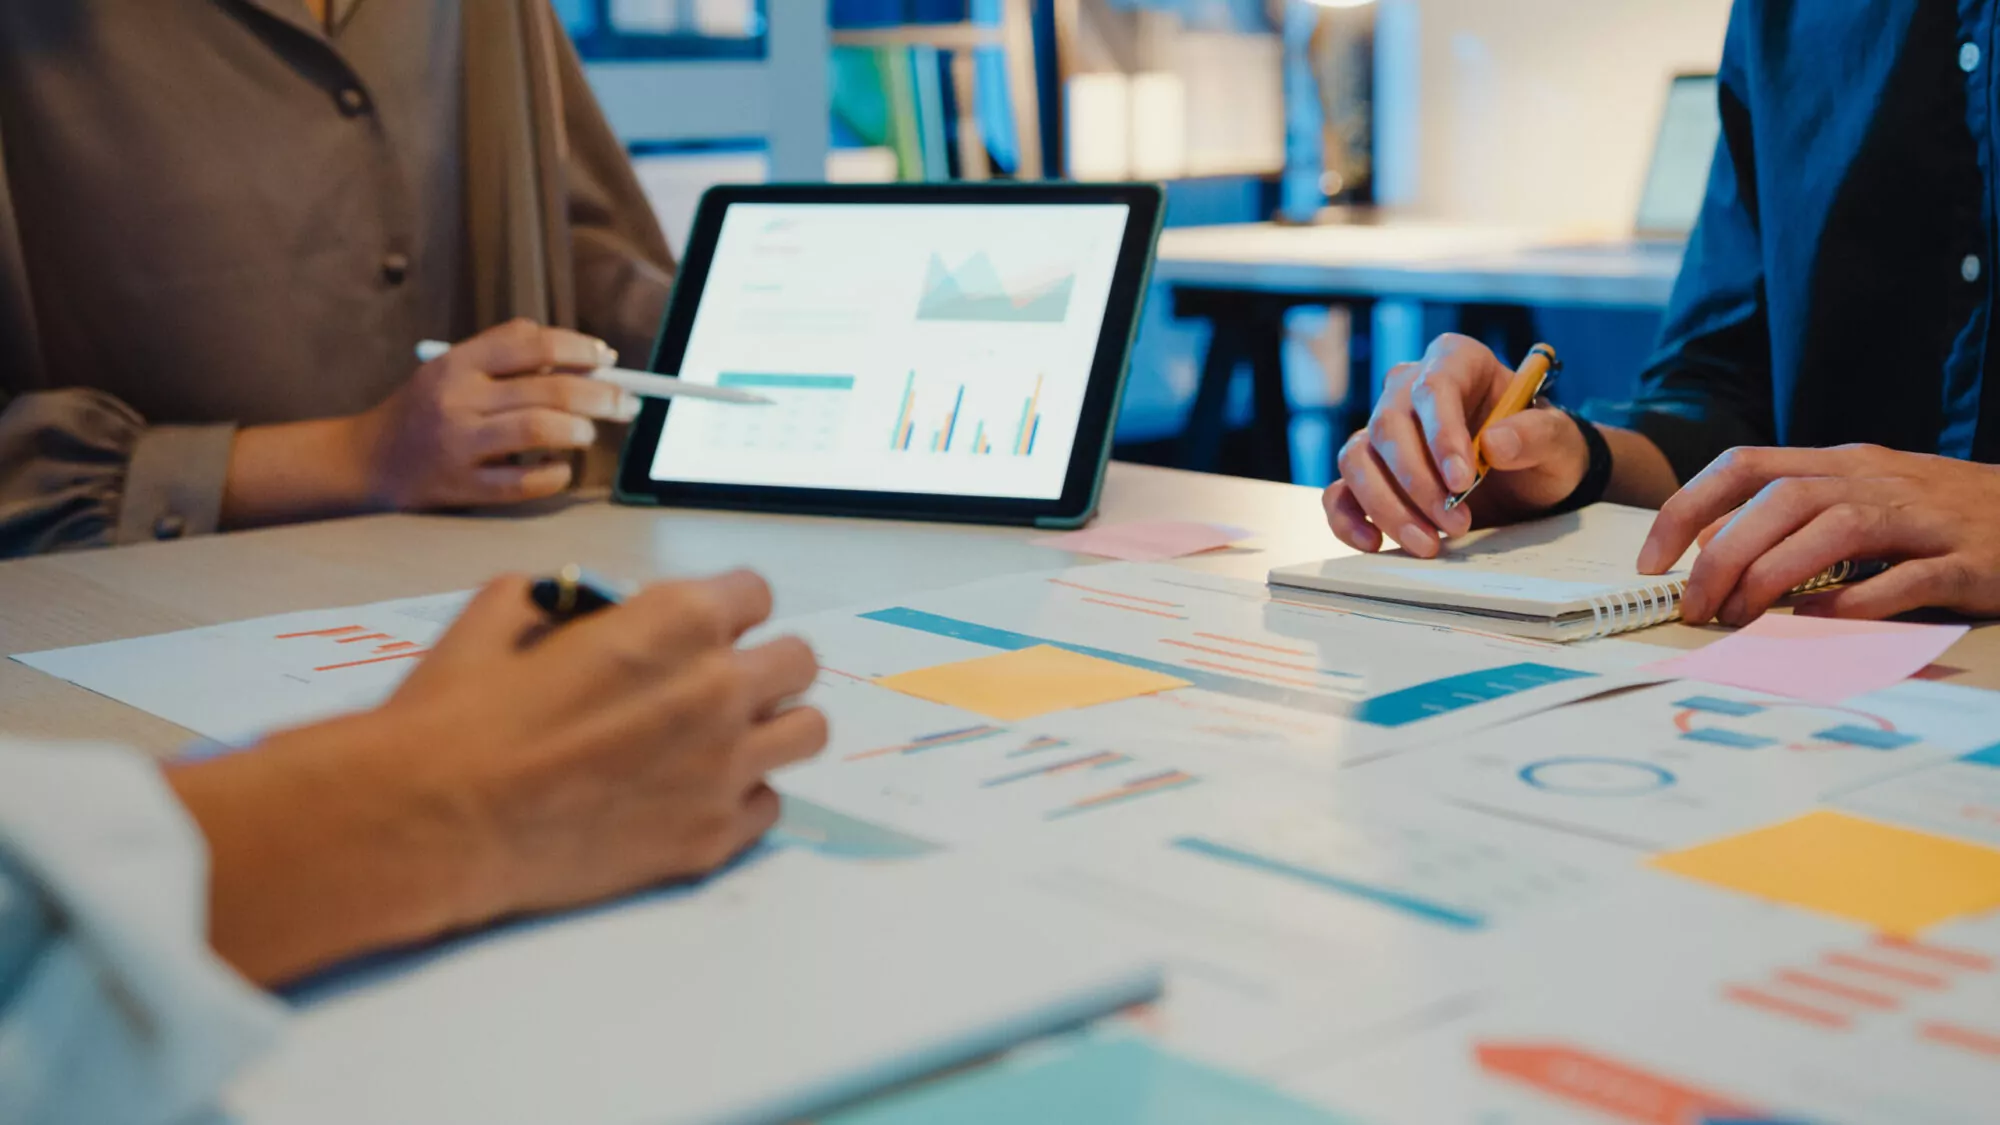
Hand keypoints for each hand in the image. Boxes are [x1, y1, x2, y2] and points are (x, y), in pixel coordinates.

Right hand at [351, 319, 641, 508]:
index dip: (579, 348)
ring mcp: (459, 445)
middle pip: (549, 388)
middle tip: (626, 403)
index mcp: (457, 363)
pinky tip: (560, 468)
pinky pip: (523, 482)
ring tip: (587, 434)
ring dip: (578, 431)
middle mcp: (458, 399)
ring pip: (539, 430)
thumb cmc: (423, 412)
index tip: (606, 358)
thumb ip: (505, 360)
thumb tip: (584, 361)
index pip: (531, 343)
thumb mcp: (451, 371)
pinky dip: (554, 475)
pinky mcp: (462, 488)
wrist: (365, 461)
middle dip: (600, 395)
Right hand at [394, 571, 823, 919]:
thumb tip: (593, 609)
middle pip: (799, 661)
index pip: (756, 594)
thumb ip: (570, 597)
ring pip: (806, 733)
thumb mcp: (502, 611)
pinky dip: (740, 798)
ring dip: (770, 729)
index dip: (724, 610)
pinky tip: (692, 796)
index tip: (699, 631)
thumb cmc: (457, 714)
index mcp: (678, 621)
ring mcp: (725, 769)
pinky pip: (770, 805)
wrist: (432, 822)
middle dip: (762, 665)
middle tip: (715, 686)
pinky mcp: (713, 838)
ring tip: (721, 741)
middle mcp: (719, 689)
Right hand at [1323, 334, 1588, 557]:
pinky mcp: (1370, 472)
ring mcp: (1383, 431)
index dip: (1442, 434)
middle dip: (1417, 482)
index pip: (1434, 387)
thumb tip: (1495, 442)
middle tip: (1456, 524)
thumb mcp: (1558, 443)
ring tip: (1428, 544)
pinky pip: (1340, 490)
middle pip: (1387, 425)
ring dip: (1387, 506)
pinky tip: (1374, 544)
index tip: (1462, 481)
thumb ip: (1537, 435)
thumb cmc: (1541, 451)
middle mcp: (1409, 389)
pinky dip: (1348, 519)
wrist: (1529, 483)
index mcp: (1457, 362)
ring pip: (1357, 459)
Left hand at [1637, 444, 1999, 623]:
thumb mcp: (1857, 500)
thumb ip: (1788, 518)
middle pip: (1782, 499)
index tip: (1652, 563)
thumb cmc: (1936, 514)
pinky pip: (1905, 578)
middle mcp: (1876, 480)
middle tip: (1694, 608)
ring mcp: (1924, 517)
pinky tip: (1818, 624)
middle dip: (1723, 554)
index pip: (1745, 466)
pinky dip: (1856, 602)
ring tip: (1741, 615)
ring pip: (1836, 528)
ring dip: (1775, 573)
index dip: (1687, 510)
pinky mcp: (1968, 562)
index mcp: (1841, 463)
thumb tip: (1709, 548)